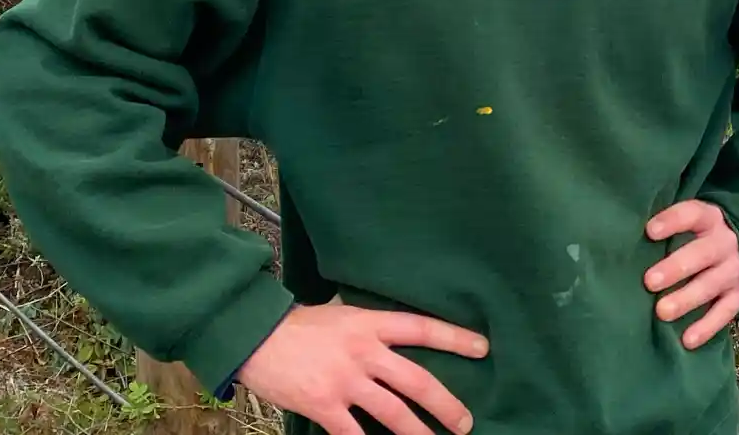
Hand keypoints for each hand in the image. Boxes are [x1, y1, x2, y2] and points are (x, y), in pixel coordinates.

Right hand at [235, 300, 487, 434]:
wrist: (255, 335)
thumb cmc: (300, 325)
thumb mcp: (343, 316)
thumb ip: (371, 330)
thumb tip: (396, 343)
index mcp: (371, 324)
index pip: (422, 328)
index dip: (454, 338)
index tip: (483, 348)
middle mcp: (364, 352)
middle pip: (416, 380)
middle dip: (445, 404)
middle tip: (465, 422)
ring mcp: (345, 381)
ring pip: (393, 413)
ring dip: (418, 434)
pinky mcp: (324, 405)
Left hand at [644, 199, 738, 348]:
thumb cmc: (696, 236)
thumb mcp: (688, 223)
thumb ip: (664, 226)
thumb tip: (622, 234)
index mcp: (709, 219)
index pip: (692, 214)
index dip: (672, 221)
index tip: (650, 231)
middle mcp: (724, 243)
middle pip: (702, 253)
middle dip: (675, 267)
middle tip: (649, 281)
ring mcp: (733, 271)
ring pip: (711, 284)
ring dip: (686, 299)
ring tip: (661, 312)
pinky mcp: (738, 296)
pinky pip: (725, 312)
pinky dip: (706, 327)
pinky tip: (686, 340)